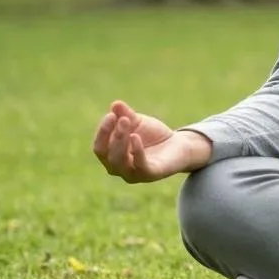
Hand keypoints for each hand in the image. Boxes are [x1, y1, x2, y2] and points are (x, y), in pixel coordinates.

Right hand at [92, 99, 210, 182]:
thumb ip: (126, 114)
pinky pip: (140, 166)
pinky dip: (136, 151)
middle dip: (114, 135)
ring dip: (120, 142)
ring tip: (126, 123)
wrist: (178, 145)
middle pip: (107, 154)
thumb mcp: (138, 122)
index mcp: (111, 156)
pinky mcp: (149, 175)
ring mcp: (132, 174)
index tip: (111, 115)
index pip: (100, 146)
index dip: (103, 131)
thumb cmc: (152, 135)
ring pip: (119, 162)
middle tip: (123, 119)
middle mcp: (117, 168)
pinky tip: (135, 137)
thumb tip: (115, 104)